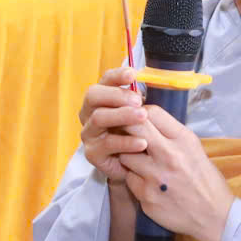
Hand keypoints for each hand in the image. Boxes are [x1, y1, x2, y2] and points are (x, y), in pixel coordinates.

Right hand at [78, 67, 147, 182]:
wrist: (134, 165)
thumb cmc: (136, 133)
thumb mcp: (139, 113)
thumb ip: (139, 99)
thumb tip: (151, 79)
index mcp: (100, 99)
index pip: (104, 81)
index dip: (116, 76)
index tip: (132, 74)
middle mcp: (89, 113)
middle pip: (94, 96)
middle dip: (116, 95)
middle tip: (138, 100)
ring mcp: (89, 133)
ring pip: (98, 118)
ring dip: (121, 115)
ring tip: (143, 117)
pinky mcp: (92, 153)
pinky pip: (107, 144)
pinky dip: (126, 142)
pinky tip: (142, 142)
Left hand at [118, 106, 236, 240]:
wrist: (214, 216)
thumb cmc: (206, 181)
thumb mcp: (195, 149)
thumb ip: (172, 135)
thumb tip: (148, 120)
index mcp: (184, 140)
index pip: (152, 112)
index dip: (140, 112)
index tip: (138, 118)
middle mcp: (169, 155)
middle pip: (133, 127)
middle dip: (126, 127)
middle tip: (125, 132)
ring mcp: (155, 176)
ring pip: (125, 154)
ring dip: (128, 155)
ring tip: (138, 161)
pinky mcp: (146, 195)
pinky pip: (129, 178)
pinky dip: (134, 178)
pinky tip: (145, 182)